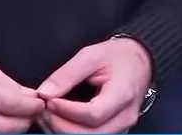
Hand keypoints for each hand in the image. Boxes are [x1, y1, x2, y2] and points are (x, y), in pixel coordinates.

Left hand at [34, 37, 152, 133]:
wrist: (138, 62)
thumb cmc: (117, 57)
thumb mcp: (91, 55)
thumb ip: (67, 74)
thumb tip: (44, 93)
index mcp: (123, 94)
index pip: (94, 114)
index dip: (67, 111)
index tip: (48, 101)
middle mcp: (125, 117)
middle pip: (91, 134)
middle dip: (61, 125)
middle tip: (42, 110)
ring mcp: (122, 127)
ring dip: (63, 130)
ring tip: (46, 114)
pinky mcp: (115, 130)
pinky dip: (70, 132)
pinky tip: (57, 120)